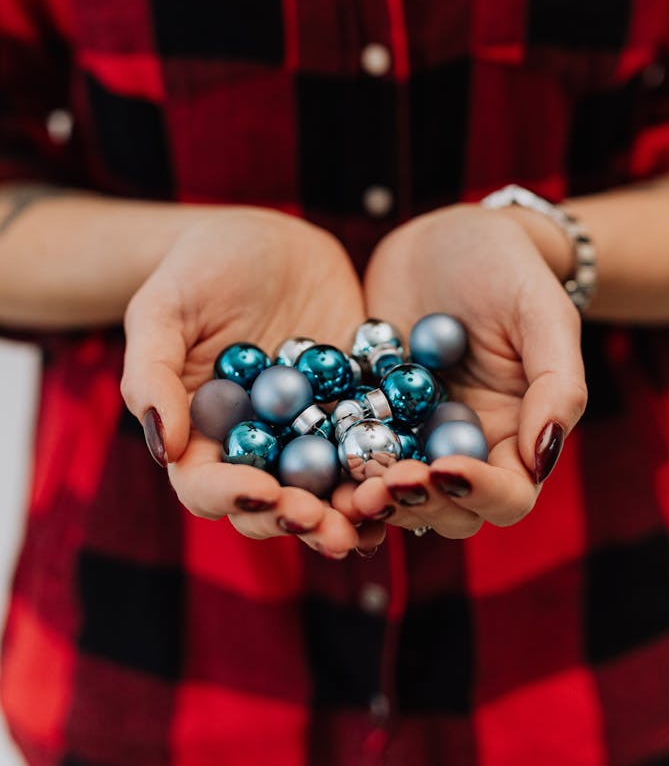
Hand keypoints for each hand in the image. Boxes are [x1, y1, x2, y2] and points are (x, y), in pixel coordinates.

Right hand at [121, 208, 382, 558]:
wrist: (264, 237)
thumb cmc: (197, 267)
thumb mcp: (162, 308)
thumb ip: (153, 373)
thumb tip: (163, 446)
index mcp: (201, 433)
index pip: (207, 485)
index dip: (232, 497)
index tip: (262, 493)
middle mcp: (257, 444)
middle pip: (273, 503)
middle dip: (301, 521)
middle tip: (332, 528)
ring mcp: (310, 429)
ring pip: (330, 487)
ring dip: (354, 511)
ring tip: (379, 513)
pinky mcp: (356, 405)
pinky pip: (376, 441)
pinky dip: (394, 463)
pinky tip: (418, 474)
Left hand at [335, 204, 586, 538]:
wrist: (448, 235)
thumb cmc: (510, 268)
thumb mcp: (544, 312)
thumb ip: (558, 383)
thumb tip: (543, 457)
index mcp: (515, 435)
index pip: (508, 495)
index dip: (480, 494)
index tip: (446, 469)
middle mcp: (461, 446)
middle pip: (445, 507)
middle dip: (416, 502)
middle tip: (382, 483)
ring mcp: (409, 434)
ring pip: (391, 490)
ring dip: (369, 498)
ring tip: (346, 486)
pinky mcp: (364, 412)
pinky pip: (345, 448)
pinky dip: (331, 461)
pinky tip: (308, 453)